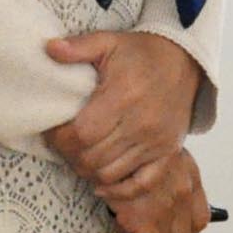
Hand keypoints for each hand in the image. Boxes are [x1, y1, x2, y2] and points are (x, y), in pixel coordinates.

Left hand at [42, 30, 203, 190]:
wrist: (183, 60)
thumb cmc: (141, 53)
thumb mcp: (108, 42)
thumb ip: (78, 47)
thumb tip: (48, 48)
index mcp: (123, 96)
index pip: (82, 135)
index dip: (60, 139)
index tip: (52, 132)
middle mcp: (141, 124)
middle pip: (92, 158)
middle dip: (69, 156)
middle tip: (61, 145)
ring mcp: (156, 142)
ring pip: (110, 174)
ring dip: (87, 171)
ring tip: (78, 157)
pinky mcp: (167, 153)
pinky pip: (141, 184)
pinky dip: (119, 191)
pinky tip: (102, 185)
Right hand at [100, 147, 211, 232]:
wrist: (112, 132)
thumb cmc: (131, 139)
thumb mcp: (157, 149)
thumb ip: (166, 170)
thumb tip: (161, 196)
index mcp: (189, 174)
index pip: (200, 217)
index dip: (182, 229)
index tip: (167, 231)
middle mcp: (183, 191)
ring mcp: (166, 206)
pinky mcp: (143, 216)